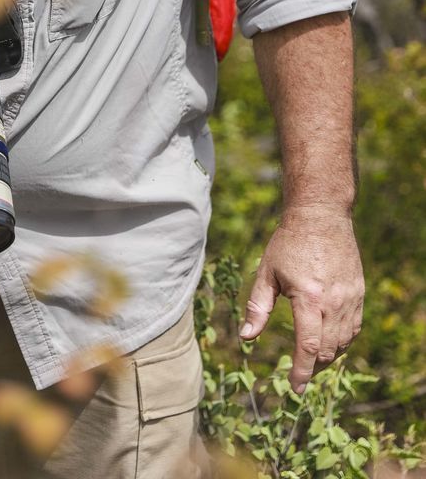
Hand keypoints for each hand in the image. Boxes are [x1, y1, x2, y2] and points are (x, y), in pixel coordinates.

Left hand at [240, 206, 364, 393]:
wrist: (320, 216)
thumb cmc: (289, 243)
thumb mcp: (267, 272)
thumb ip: (257, 307)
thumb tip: (245, 337)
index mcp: (308, 298)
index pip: (308, 346)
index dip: (302, 372)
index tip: (295, 388)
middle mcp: (332, 302)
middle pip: (327, 350)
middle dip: (314, 368)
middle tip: (300, 374)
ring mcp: (349, 298)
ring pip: (343, 342)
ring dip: (328, 357)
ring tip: (312, 361)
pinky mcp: (358, 293)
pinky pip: (353, 328)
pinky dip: (342, 341)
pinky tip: (329, 341)